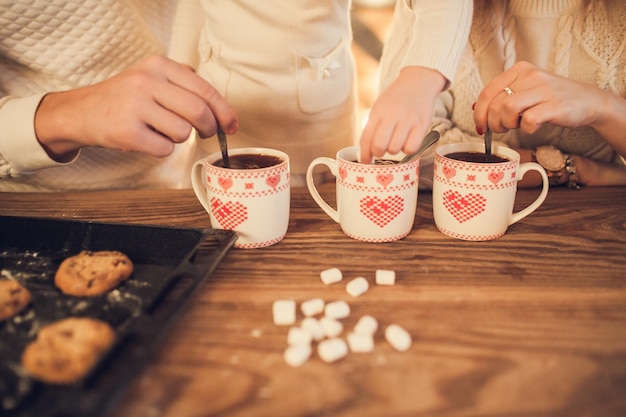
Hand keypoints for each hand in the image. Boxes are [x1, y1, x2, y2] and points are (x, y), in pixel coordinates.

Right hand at [34, 55, 237, 160]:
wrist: (82, 112)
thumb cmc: (127, 99)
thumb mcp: (153, 79)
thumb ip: (186, 89)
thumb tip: (225, 117)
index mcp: (159, 65)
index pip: (205, 90)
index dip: (224, 112)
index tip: (231, 126)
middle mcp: (146, 81)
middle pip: (199, 112)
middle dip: (209, 128)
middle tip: (205, 134)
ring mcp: (135, 106)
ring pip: (183, 132)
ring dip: (178, 138)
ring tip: (160, 130)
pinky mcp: (126, 131)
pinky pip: (164, 148)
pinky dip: (162, 149)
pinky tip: (146, 139)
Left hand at [359, 66, 444, 163]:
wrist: (418, 81)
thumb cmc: (397, 98)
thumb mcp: (380, 107)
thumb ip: (373, 126)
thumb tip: (366, 151)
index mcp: (378, 111)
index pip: (366, 138)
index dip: (365, 154)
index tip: (366, 161)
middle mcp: (392, 115)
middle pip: (380, 146)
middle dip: (379, 153)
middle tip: (382, 150)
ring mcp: (408, 120)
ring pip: (395, 149)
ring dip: (394, 150)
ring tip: (396, 141)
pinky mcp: (422, 124)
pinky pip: (412, 148)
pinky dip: (408, 149)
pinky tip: (407, 142)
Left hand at [473, 61, 609, 134]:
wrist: (587, 101)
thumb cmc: (551, 99)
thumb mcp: (525, 91)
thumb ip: (502, 97)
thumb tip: (477, 109)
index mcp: (519, 70)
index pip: (487, 92)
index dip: (479, 113)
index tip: (481, 126)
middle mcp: (530, 75)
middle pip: (495, 103)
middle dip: (493, 122)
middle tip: (502, 129)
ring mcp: (543, 89)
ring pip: (508, 109)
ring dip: (507, 124)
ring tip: (516, 126)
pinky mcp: (554, 105)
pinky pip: (528, 120)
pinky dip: (525, 129)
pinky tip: (532, 127)